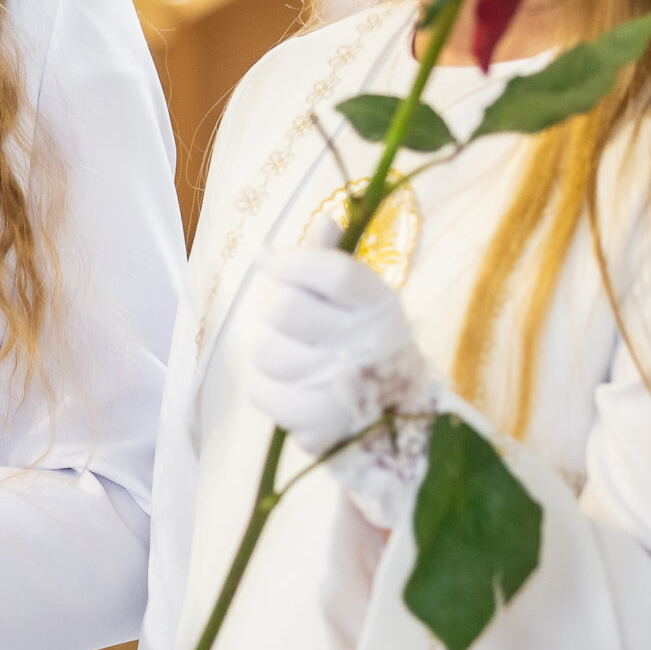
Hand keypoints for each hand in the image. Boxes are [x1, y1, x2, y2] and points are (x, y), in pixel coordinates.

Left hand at [243, 237, 422, 457]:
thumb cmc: (362, 346)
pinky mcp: (322, 427)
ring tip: (294, 356)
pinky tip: (289, 388)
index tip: (272, 262)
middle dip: (273, 310)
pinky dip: (266, 389)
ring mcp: (346, 390)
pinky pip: (261, 392)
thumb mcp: (356, 300)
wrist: (389, 419)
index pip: (332, 272)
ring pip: (266, 351)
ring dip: (270, 351)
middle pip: (285, 308)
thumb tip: (324, 222)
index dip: (292, 263)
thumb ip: (332, 260)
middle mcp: (369, 345)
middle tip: (286, 318)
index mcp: (379, 306)